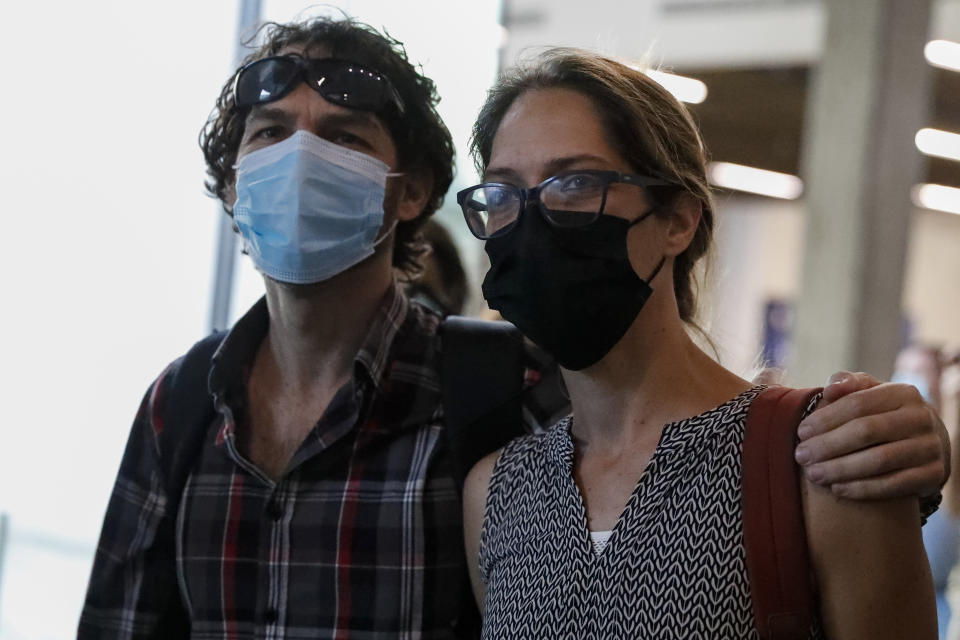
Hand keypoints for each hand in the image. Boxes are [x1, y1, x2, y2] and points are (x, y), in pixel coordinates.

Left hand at [793, 371, 949, 499]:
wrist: (927, 442)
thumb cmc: (884, 414)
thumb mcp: (869, 393)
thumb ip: (848, 384)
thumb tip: (831, 389)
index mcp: (902, 393)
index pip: (857, 404)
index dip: (825, 419)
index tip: (801, 432)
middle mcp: (920, 418)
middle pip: (866, 432)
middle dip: (828, 445)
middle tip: (801, 456)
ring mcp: (930, 447)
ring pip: (879, 461)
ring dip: (840, 469)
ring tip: (813, 474)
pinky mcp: (933, 474)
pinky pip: (893, 484)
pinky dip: (862, 488)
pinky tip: (837, 489)